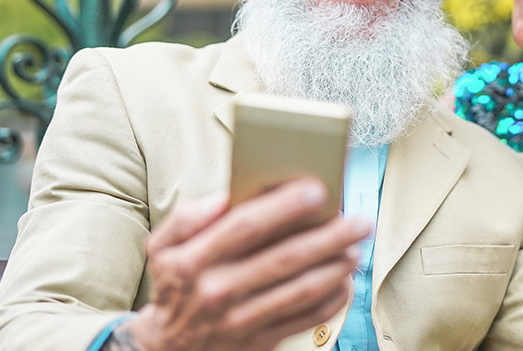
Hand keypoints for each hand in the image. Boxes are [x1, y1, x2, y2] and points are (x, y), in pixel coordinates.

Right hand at [126, 178, 369, 350]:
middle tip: (359, 221)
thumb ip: (187, 217)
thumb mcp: (162, 245)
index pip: (245, 227)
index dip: (284, 206)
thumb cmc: (176, 282)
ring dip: (337, 267)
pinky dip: (333, 299)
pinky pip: (307, 319)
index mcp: (194, 261)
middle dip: (329, 237)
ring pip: (302, 290)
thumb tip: (226, 197)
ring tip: (357, 246)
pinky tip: (346, 279)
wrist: (167, 346)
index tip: (318, 188)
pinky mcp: (260, 341)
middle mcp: (218, 290)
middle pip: (285, 258)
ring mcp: (241, 320)